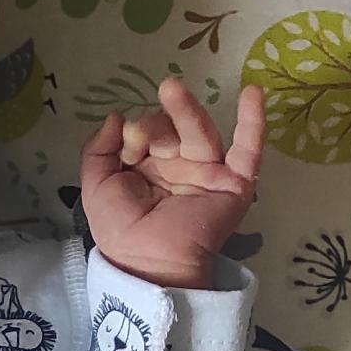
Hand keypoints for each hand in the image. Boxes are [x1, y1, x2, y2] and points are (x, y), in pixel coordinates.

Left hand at [78, 78, 264, 288]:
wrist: (148, 262)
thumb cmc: (120, 228)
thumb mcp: (96, 184)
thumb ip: (99, 148)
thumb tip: (116, 115)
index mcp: (149, 164)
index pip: (147, 131)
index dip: (135, 133)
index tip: (127, 150)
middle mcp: (180, 164)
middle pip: (173, 128)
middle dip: (155, 126)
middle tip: (141, 136)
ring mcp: (208, 172)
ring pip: (200, 132)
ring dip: (186, 110)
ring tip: (172, 88)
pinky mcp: (234, 184)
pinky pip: (249, 151)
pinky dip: (254, 122)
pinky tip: (253, 93)